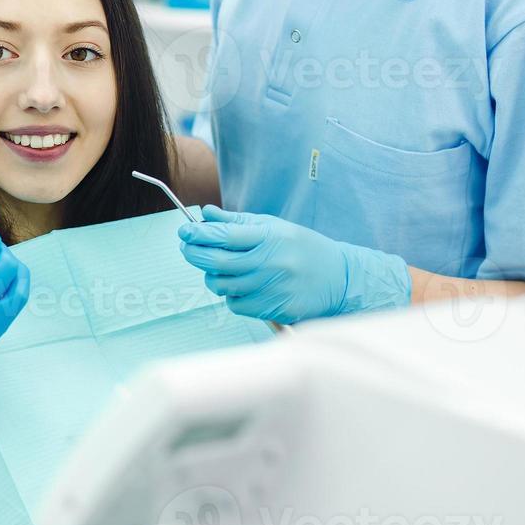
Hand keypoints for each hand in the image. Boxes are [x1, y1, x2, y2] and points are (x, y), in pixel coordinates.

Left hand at [178, 206, 409, 324]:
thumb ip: (238, 222)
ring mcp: (269, 288)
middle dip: (194, 253)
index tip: (185, 231)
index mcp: (269, 238)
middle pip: (215, 261)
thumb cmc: (303, 249)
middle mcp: (268, 263)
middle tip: (188, 247)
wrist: (339, 279)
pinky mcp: (271, 309)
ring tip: (220, 267)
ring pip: (220, 285)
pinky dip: (231, 294)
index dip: (198, 233)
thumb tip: (206, 215)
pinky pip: (235, 303)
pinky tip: (243, 285)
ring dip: (212, 276)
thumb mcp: (275, 226)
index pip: (223, 235)